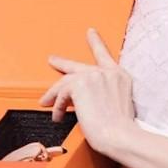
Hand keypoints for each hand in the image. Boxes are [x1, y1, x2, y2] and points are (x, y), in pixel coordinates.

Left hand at [42, 28, 139, 159]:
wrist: (121, 135)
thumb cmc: (121, 130)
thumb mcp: (115, 104)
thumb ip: (100, 94)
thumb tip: (77, 99)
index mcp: (120, 76)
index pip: (105, 56)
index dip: (96, 43)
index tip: (90, 32)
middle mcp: (107, 72)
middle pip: (77, 66)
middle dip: (62, 63)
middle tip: (52, 60)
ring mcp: (93, 76)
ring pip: (65, 83)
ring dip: (54, 95)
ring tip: (45, 102)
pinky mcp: (79, 85)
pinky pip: (61, 95)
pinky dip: (57, 107)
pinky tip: (57, 117)